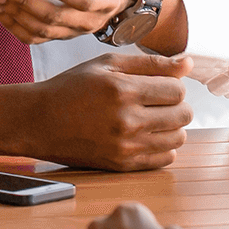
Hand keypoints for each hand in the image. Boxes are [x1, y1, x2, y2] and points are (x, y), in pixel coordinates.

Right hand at [0, 52, 192, 170]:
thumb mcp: (106, 65)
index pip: (177, 90)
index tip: (159, 84)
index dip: (173, 84)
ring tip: (151, 117)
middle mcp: (127, 121)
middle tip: (157, 100)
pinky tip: (145, 134)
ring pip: (178, 138)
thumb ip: (150, 63)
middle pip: (183, 114)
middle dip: (176, 104)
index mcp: (123, 91)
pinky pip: (165, 159)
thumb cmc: (72, 87)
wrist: (39, 121)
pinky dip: (163, 146)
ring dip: (171, 126)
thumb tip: (188, 63)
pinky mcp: (122, 165)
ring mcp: (126, 147)